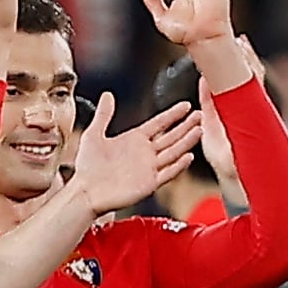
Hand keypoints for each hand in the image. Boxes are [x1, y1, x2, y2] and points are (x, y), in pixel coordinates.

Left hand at [62, 93, 200, 214]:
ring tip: (200, 130)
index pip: (159, 124)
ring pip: (173, 152)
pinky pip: (168, 173)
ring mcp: (149, 168)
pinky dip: (178, 165)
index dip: (173, 115)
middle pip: (171, 136)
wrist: (85, 192)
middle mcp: (145, 153)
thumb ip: (104, 115)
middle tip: (201, 114)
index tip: (186, 105)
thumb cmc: (87, 167)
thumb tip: (107, 95)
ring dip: (187, 141)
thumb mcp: (94, 135)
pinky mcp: (149, 183)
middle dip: (186, 125)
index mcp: (134, 140)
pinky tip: (189, 156)